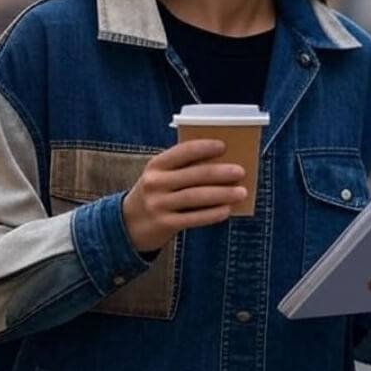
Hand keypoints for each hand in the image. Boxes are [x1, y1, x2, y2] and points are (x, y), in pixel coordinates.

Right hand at [122, 139, 246, 252]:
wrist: (129, 224)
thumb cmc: (156, 194)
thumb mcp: (161, 177)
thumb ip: (184, 170)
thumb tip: (223, 165)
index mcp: (156, 166)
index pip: (182, 152)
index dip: (203, 148)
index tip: (224, 146)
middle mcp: (155, 183)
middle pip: (193, 176)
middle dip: (219, 173)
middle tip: (240, 171)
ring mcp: (158, 204)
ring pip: (195, 197)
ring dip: (221, 194)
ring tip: (241, 192)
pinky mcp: (164, 224)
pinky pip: (192, 218)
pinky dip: (211, 214)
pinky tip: (227, 210)